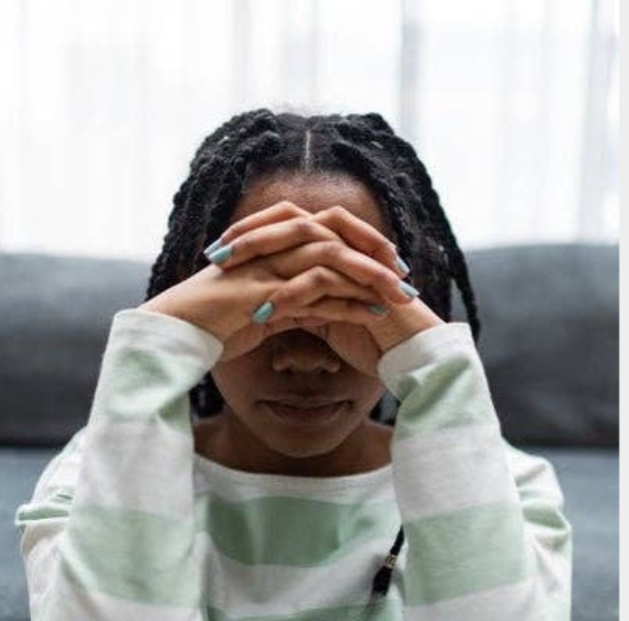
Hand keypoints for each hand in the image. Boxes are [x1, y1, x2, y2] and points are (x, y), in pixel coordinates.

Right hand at [142, 202, 441, 373]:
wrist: (175, 336)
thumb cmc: (215, 326)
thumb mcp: (266, 311)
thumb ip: (297, 303)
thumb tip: (330, 308)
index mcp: (271, 246)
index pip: (326, 231)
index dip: (361, 244)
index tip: (392, 266)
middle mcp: (271, 248)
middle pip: (335, 234)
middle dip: (376, 253)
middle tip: (407, 277)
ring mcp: (267, 266)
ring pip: (331, 257)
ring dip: (370, 277)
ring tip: (400, 297)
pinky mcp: (264, 291)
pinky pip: (317, 290)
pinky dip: (349, 302)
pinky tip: (373, 313)